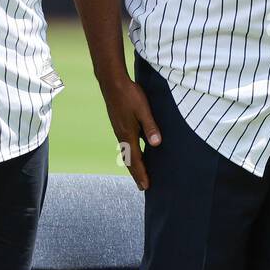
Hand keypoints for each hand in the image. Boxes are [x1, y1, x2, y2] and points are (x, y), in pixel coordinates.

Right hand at [103, 75, 160, 190]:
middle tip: (142, 186)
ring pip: (126, 152)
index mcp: (128, 134)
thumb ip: (150, 127)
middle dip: (136, 173)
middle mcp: (122, 135)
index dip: (141, 173)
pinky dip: (130, 153)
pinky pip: (125, 144)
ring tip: (139, 172)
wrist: (112, 82)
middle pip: (129, 159)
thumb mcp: (143, 110)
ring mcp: (119, 129)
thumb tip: (156, 144)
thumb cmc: (129, 95)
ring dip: (133, 164)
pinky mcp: (118, 124)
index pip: (135, 159)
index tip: (145, 186)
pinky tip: (135, 151)